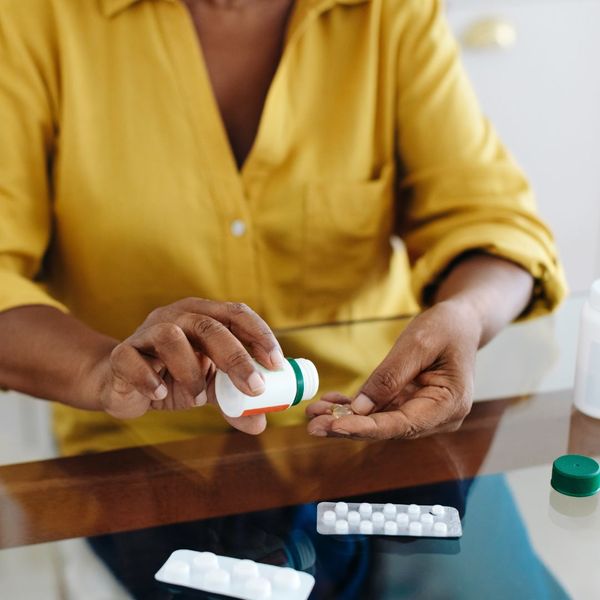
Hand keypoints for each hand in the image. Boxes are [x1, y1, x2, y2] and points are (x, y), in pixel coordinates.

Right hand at [89, 298, 284, 433]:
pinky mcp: (122, 354)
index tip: (276, 364)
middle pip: (209, 325)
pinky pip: (132, 360)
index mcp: (202, 316)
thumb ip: (232, 401)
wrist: (119, 382)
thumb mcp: (206, 387)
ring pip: (170, 337)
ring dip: (190, 371)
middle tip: (253, 388)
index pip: (236, 314)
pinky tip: (160, 394)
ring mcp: (146, 332)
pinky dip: (149, 379)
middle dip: (236, 357)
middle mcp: (175, 317)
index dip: (259, 335)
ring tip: (197, 399)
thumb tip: (260, 424)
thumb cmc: (170, 377)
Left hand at [306, 300, 480, 439]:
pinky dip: (356, 407)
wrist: (461, 322)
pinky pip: (380, 410)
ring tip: (314, 413)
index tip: (335, 426)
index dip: (366, 428)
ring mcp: (424, 413)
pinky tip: (331, 403)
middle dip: (349, 427)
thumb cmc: (446, 328)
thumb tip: (361, 408)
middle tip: (313, 425)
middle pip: (388, 429)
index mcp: (449, 404)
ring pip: (380, 422)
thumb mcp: (417, 344)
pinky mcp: (411, 405)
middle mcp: (439, 417)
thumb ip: (390, 377)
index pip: (402, 424)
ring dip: (347, 418)